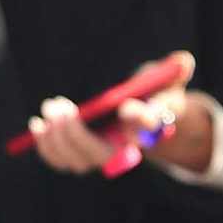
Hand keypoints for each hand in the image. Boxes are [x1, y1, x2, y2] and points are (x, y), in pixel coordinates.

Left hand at [25, 56, 211, 179]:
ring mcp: (101, 157)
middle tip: (62, 109)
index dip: (138, 121)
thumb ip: (174, 71)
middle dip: (76, 134)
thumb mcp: (166, 81)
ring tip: (51, 109)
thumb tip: (184, 60)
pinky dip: (46, 147)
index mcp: (148, 131)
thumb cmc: (153, 96)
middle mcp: (125, 152)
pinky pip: (61, 160)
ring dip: (57, 138)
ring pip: (75, 161)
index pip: (145, 129)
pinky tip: (38, 126)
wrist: (141, 116)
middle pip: (99, 155)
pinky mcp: (81, 155)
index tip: (127, 109)